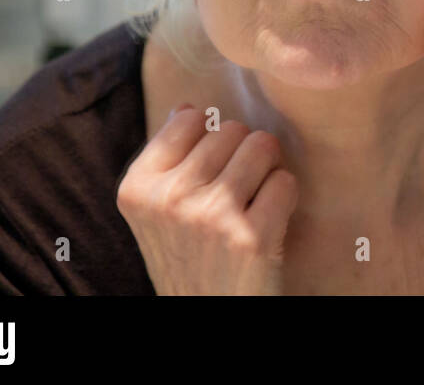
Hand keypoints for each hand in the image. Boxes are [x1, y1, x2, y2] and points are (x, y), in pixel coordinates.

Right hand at [116, 104, 299, 294]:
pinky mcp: (251, 237)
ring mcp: (210, 217)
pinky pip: (286, 181)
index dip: (210, 139)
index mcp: (137, 188)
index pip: (189, 118)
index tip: (210, 169)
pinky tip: (268, 220)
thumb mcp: (156, 214)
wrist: (206, 316)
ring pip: (262, 145)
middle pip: (231, 128)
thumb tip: (187, 108)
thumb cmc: (188, 257)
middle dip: (242, 152)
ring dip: (266, 169)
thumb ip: (166, 161)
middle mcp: (169, 199)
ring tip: (253, 199)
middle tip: (236, 189)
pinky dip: (284, 197)